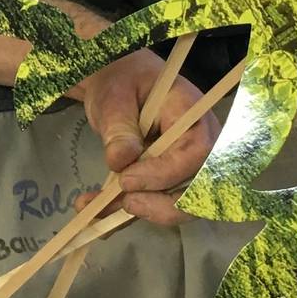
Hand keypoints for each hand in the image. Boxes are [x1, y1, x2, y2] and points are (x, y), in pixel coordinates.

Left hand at [72, 50, 219, 226]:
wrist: (116, 86)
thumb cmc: (121, 82)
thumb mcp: (114, 98)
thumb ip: (119, 128)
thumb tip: (122, 161)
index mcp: (192, 114)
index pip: (196, 152)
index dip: (165, 173)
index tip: (127, 180)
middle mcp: (200, 144)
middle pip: (199, 188)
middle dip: (162, 206)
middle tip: (124, 203)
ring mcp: (187, 166)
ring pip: (179, 205)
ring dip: (139, 212)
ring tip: (95, 208)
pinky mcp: (169, 182)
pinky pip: (155, 205)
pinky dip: (128, 214)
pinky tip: (97, 214)